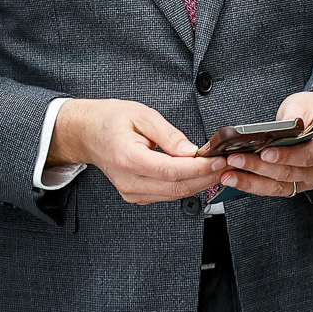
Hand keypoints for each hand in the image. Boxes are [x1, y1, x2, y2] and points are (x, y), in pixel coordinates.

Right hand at [48, 98, 222, 204]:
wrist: (87, 133)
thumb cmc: (111, 120)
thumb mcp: (142, 115)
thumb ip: (169, 135)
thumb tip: (191, 151)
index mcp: (128, 158)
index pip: (171, 171)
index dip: (199, 168)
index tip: (218, 160)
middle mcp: (129, 181)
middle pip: (176, 188)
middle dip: (206, 178)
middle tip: (225, 164)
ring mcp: (131, 192)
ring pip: (174, 195)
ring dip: (199, 183)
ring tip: (216, 168)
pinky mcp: (135, 196)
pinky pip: (166, 195)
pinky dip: (185, 185)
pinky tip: (197, 173)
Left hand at [216, 91, 312, 197]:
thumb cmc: (311, 112)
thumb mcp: (303, 105)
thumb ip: (294, 115)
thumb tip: (282, 125)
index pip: (307, 156)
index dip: (286, 156)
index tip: (265, 153)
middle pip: (287, 173)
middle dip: (258, 167)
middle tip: (236, 159)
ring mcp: (306, 180)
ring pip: (277, 186)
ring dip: (251, 181)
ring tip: (229, 175)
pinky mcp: (293, 185)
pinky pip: (272, 189)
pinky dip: (253, 185)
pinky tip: (236, 179)